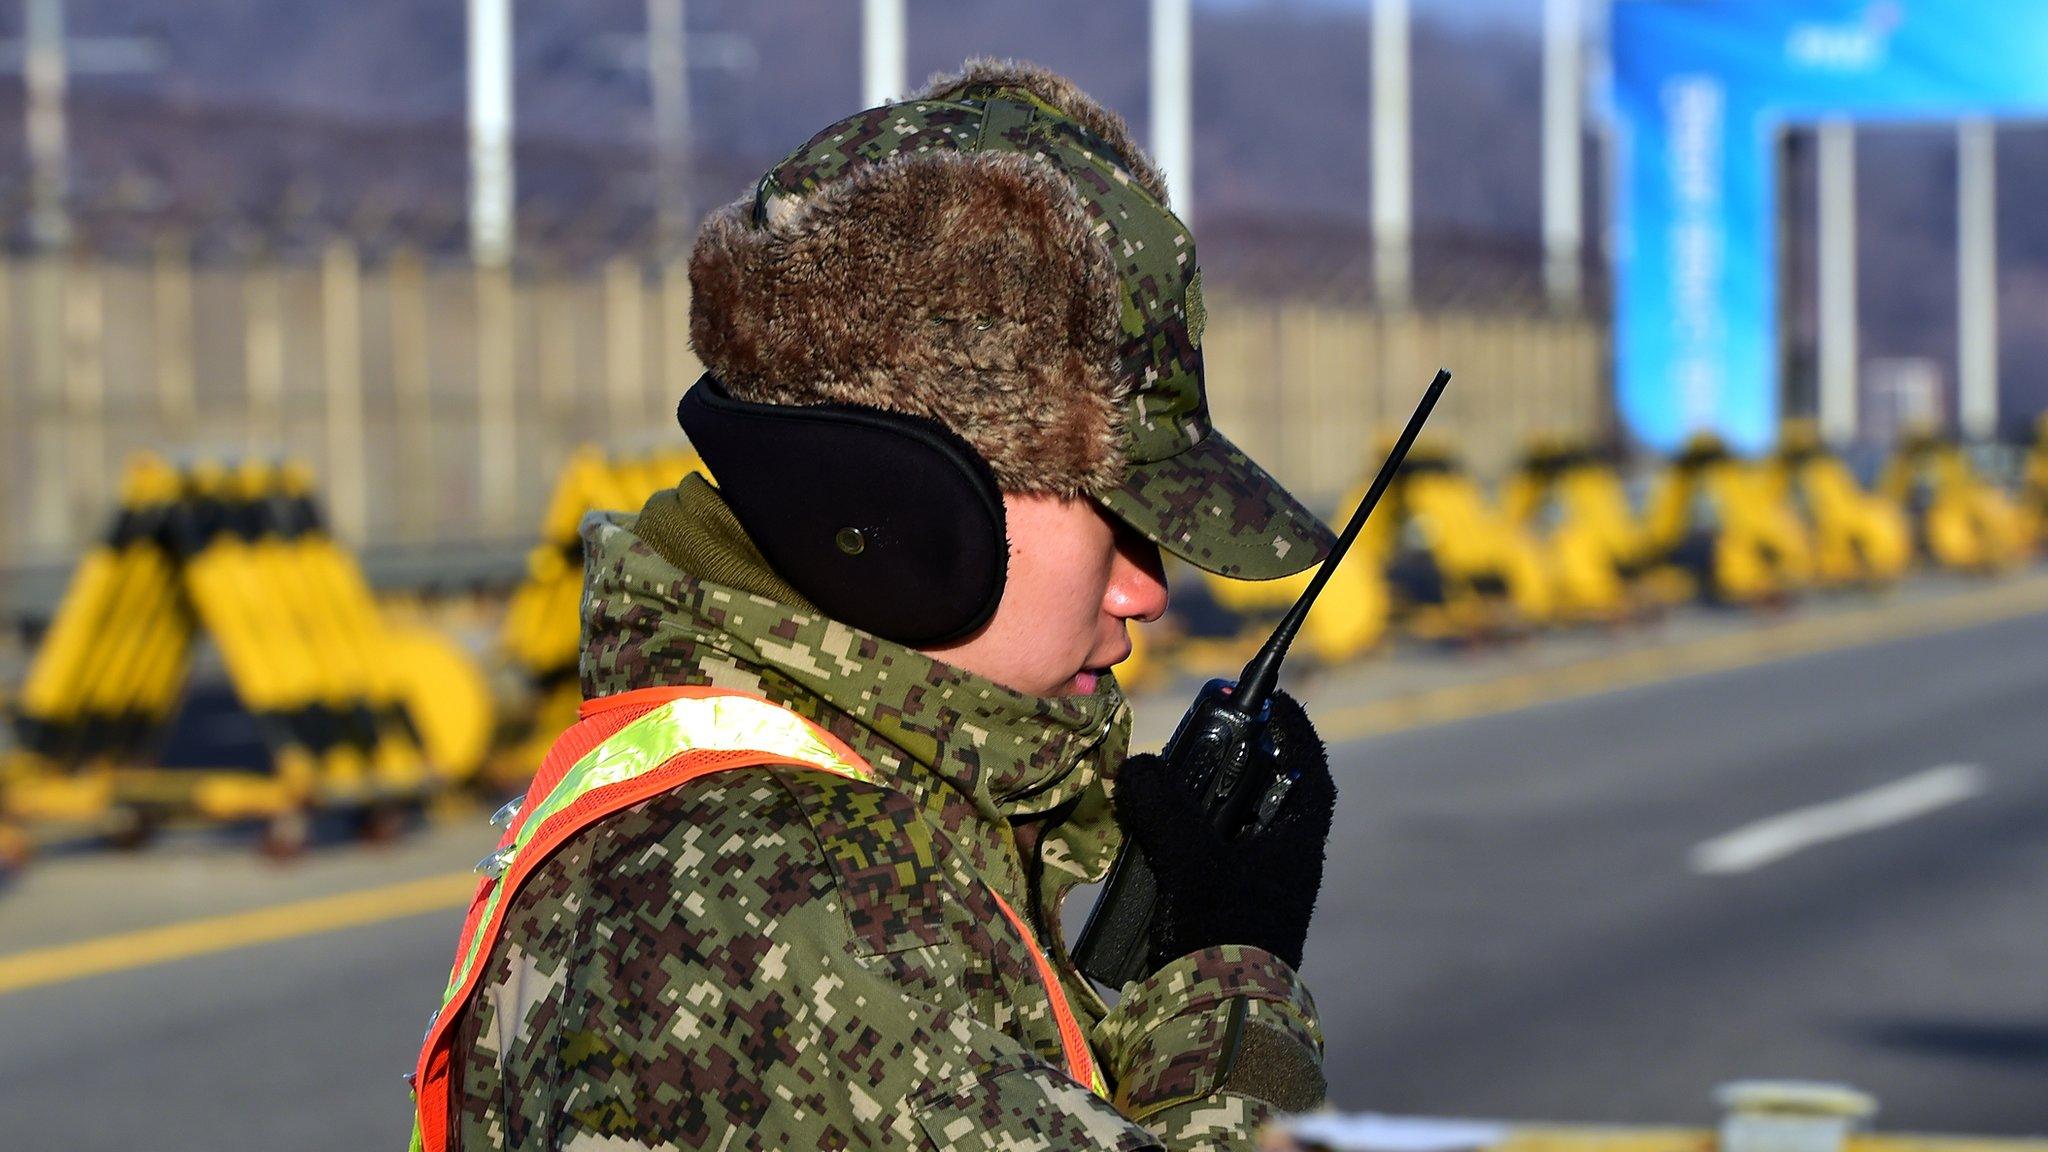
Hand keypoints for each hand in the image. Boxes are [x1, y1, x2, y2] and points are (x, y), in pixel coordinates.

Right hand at [1113, 689, 1334, 971]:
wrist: (1218, 1017)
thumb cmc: (1223, 933)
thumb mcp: (1192, 860)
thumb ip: (1163, 806)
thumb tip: (1137, 767)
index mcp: (1298, 839)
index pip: (1308, 765)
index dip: (1292, 726)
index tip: (1268, 697)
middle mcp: (1285, 857)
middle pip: (1265, 788)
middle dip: (1232, 761)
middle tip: (1197, 741)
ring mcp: (1258, 884)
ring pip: (1233, 823)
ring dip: (1201, 804)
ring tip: (1162, 792)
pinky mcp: (1228, 906)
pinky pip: (1211, 855)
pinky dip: (1186, 840)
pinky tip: (1151, 841)